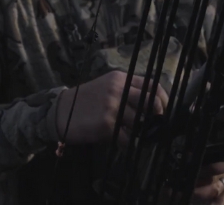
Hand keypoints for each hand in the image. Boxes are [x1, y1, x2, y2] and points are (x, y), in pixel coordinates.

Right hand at [55, 70, 169, 145]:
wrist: (59, 111)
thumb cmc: (85, 100)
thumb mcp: (106, 86)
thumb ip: (126, 90)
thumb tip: (150, 104)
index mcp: (120, 78)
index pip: (151, 85)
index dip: (163, 99)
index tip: (164, 110)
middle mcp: (119, 89)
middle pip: (151, 102)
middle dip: (157, 116)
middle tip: (155, 125)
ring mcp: (113, 106)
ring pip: (140, 123)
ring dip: (139, 133)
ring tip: (133, 135)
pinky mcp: (106, 124)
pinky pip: (126, 138)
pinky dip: (127, 143)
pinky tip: (121, 142)